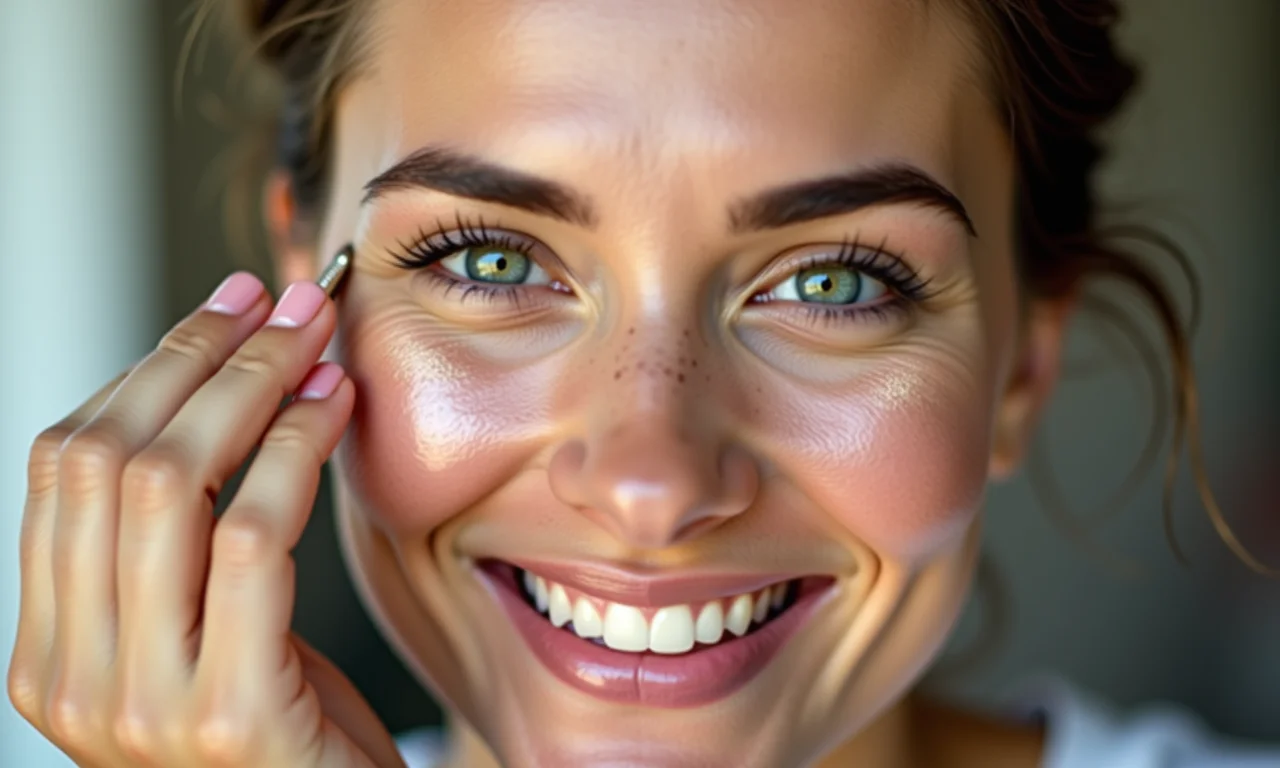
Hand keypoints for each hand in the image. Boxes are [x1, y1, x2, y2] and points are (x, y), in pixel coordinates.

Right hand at [8, 273, 405, 767]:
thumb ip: (182, 551)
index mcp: (51, 652)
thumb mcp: (210, 639)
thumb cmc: (293, 737)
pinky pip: (249, 536)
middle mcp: (73, 679)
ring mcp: (140, 702)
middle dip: (203, 356)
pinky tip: (335, 407)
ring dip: (253, 386)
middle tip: (281, 301)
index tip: (224, 307)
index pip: (65, 467)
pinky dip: (294, 450)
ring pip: (170, 482)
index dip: (146, 368)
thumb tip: (218, 393)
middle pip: (111, 459)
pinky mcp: (228, 713)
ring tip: (315, 337)